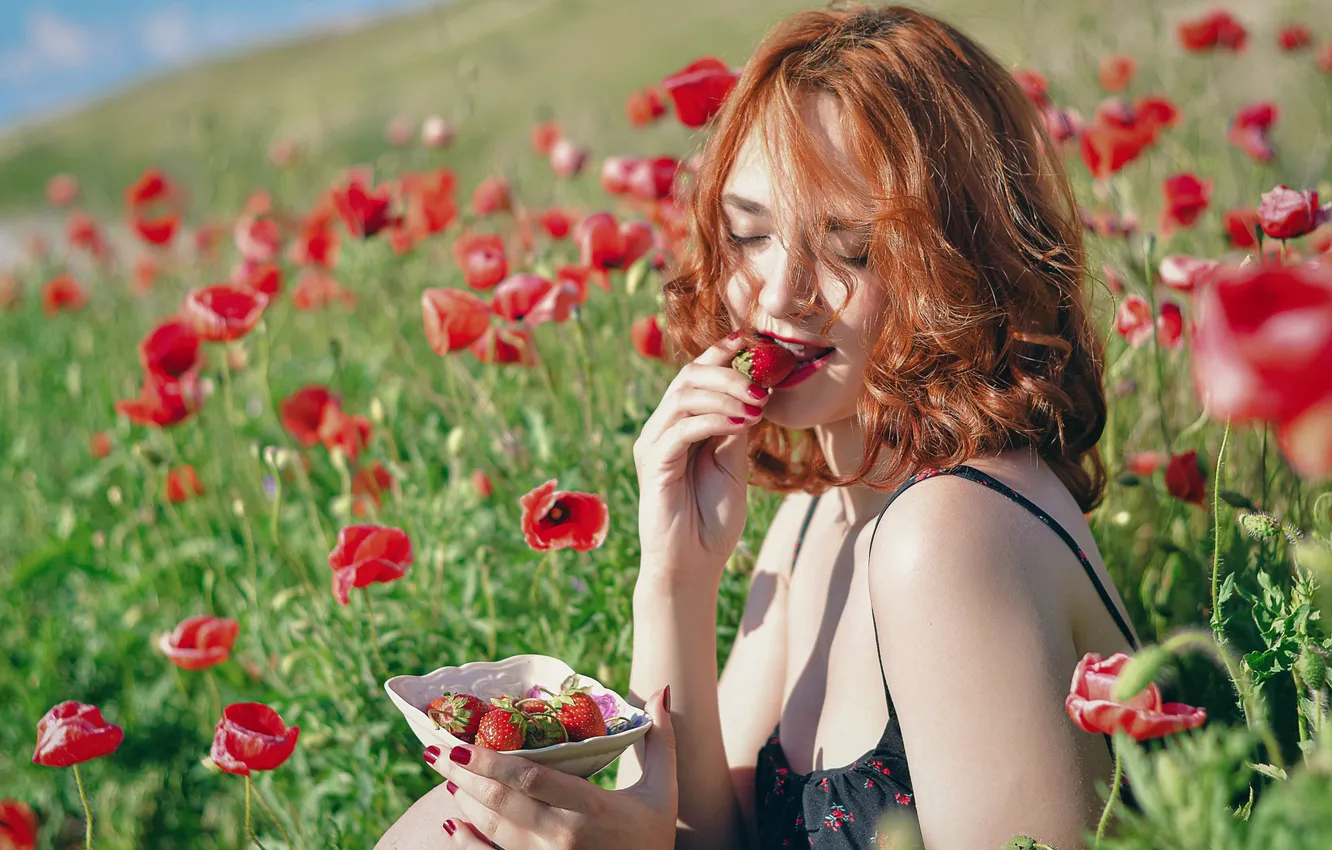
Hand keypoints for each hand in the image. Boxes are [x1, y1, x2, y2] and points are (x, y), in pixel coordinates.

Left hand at [426, 688, 676, 849]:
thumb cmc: (653, 839)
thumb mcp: (662, 791)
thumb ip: (661, 740)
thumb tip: (662, 689)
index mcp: (591, 809)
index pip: (531, 779)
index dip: (491, 760)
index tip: (462, 741)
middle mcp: (563, 837)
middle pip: (502, 802)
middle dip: (464, 775)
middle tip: (436, 752)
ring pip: (494, 830)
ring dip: (465, 801)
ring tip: (446, 775)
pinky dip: (468, 843)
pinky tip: (451, 823)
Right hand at [633, 331, 765, 580]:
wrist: (693, 565)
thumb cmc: (712, 520)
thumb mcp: (733, 465)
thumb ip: (735, 429)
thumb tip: (753, 392)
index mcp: (679, 426)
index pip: (695, 375)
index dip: (721, 354)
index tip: (752, 341)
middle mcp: (661, 430)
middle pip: (687, 377)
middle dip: (728, 372)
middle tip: (762, 385)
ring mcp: (653, 446)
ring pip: (683, 397)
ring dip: (725, 394)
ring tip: (757, 405)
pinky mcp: (652, 465)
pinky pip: (681, 429)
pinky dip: (714, 420)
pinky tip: (742, 424)